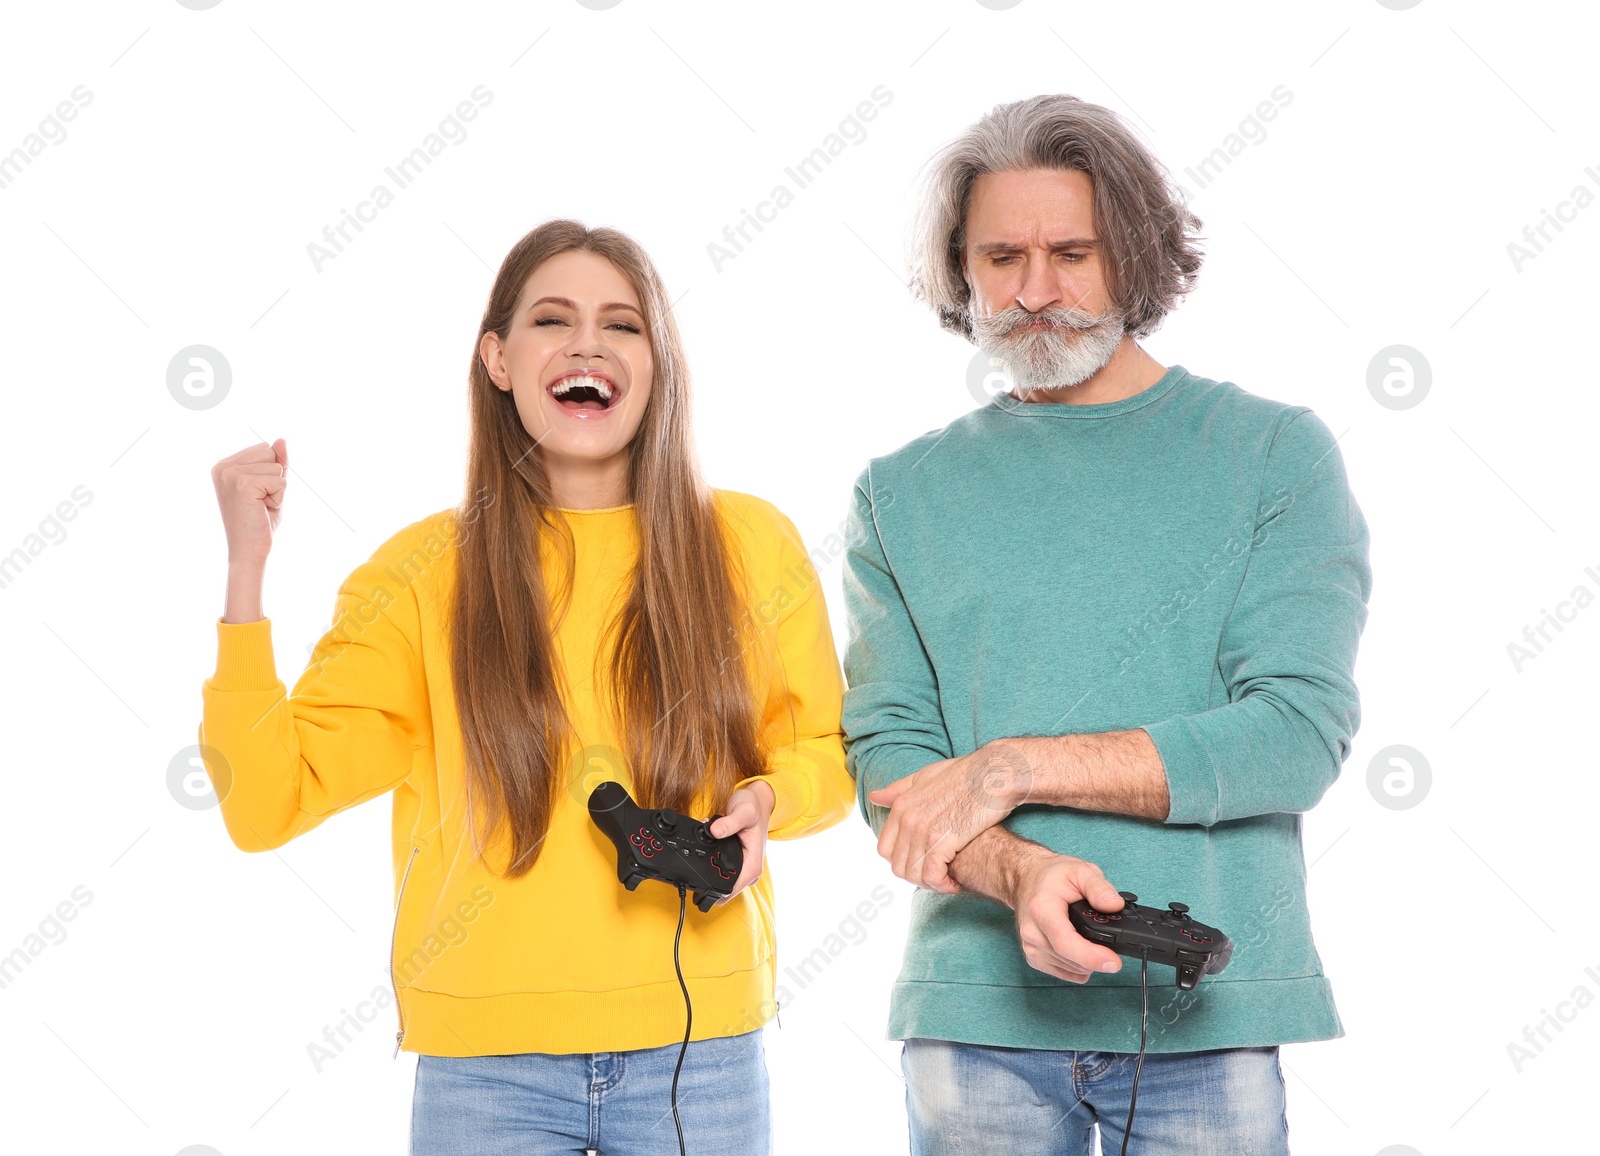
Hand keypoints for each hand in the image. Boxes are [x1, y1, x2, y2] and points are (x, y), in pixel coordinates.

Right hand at [213, 438, 287, 569]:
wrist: (249, 551)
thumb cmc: (260, 521)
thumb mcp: (271, 486)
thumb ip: (277, 462)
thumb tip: (281, 440)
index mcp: (224, 465)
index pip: (265, 448)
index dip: (271, 473)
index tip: (257, 494)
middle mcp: (223, 466)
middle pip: (271, 452)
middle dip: (275, 478)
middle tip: (259, 502)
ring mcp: (230, 474)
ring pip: (277, 466)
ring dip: (277, 489)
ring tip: (260, 506)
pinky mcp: (242, 483)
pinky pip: (280, 480)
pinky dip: (279, 498)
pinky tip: (262, 510)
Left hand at [708, 779, 774, 903]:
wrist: (757, 800)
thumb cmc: (754, 806)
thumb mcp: (744, 812)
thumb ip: (730, 823)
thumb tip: (714, 831)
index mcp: (753, 865)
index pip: (730, 891)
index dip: (712, 890)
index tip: (697, 881)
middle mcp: (748, 870)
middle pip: (723, 889)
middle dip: (707, 877)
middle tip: (696, 859)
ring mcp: (742, 866)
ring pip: (720, 878)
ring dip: (708, 866)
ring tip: (703, 849)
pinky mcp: (736, 861)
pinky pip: (720, 868)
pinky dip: (710, 859)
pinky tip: (706, 846)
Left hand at [868, 742, 1032, 892]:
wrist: (994, 773)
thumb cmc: (966, 773)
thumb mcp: (926, 776)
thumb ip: (899, 789)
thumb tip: (875, 797)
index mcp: (901, 805)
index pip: (885, 849)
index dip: (903, 862)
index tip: (922, 864)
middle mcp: (907, 818)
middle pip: (898, 865)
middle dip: (917, 876)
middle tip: (938, 877)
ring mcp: (923, 830)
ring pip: (913, 874)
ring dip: (931, 884)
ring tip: (948, 882)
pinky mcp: (942, 840)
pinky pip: (932, 875)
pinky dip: (943, 885)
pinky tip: (956, 883)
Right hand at [1008, 850, 1124, 982]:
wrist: (1027, 879)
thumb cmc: (1052, 876)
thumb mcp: (1080, 870)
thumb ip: (1099, 887)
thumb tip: (1115, 906)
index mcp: (1042, 909)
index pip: (1066, 943)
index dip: (1092, 957)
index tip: (1114, 962)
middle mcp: (1032, 932)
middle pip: (1072, 960)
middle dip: (1097, 956)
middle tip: (1111, 944)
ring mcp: (1030, 947)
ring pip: (1072, 969)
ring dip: (1088, 961)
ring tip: (1089, 937)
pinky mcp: (1033, 957)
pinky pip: (1065, 973)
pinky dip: (1079, 966)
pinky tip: (1081, 949)